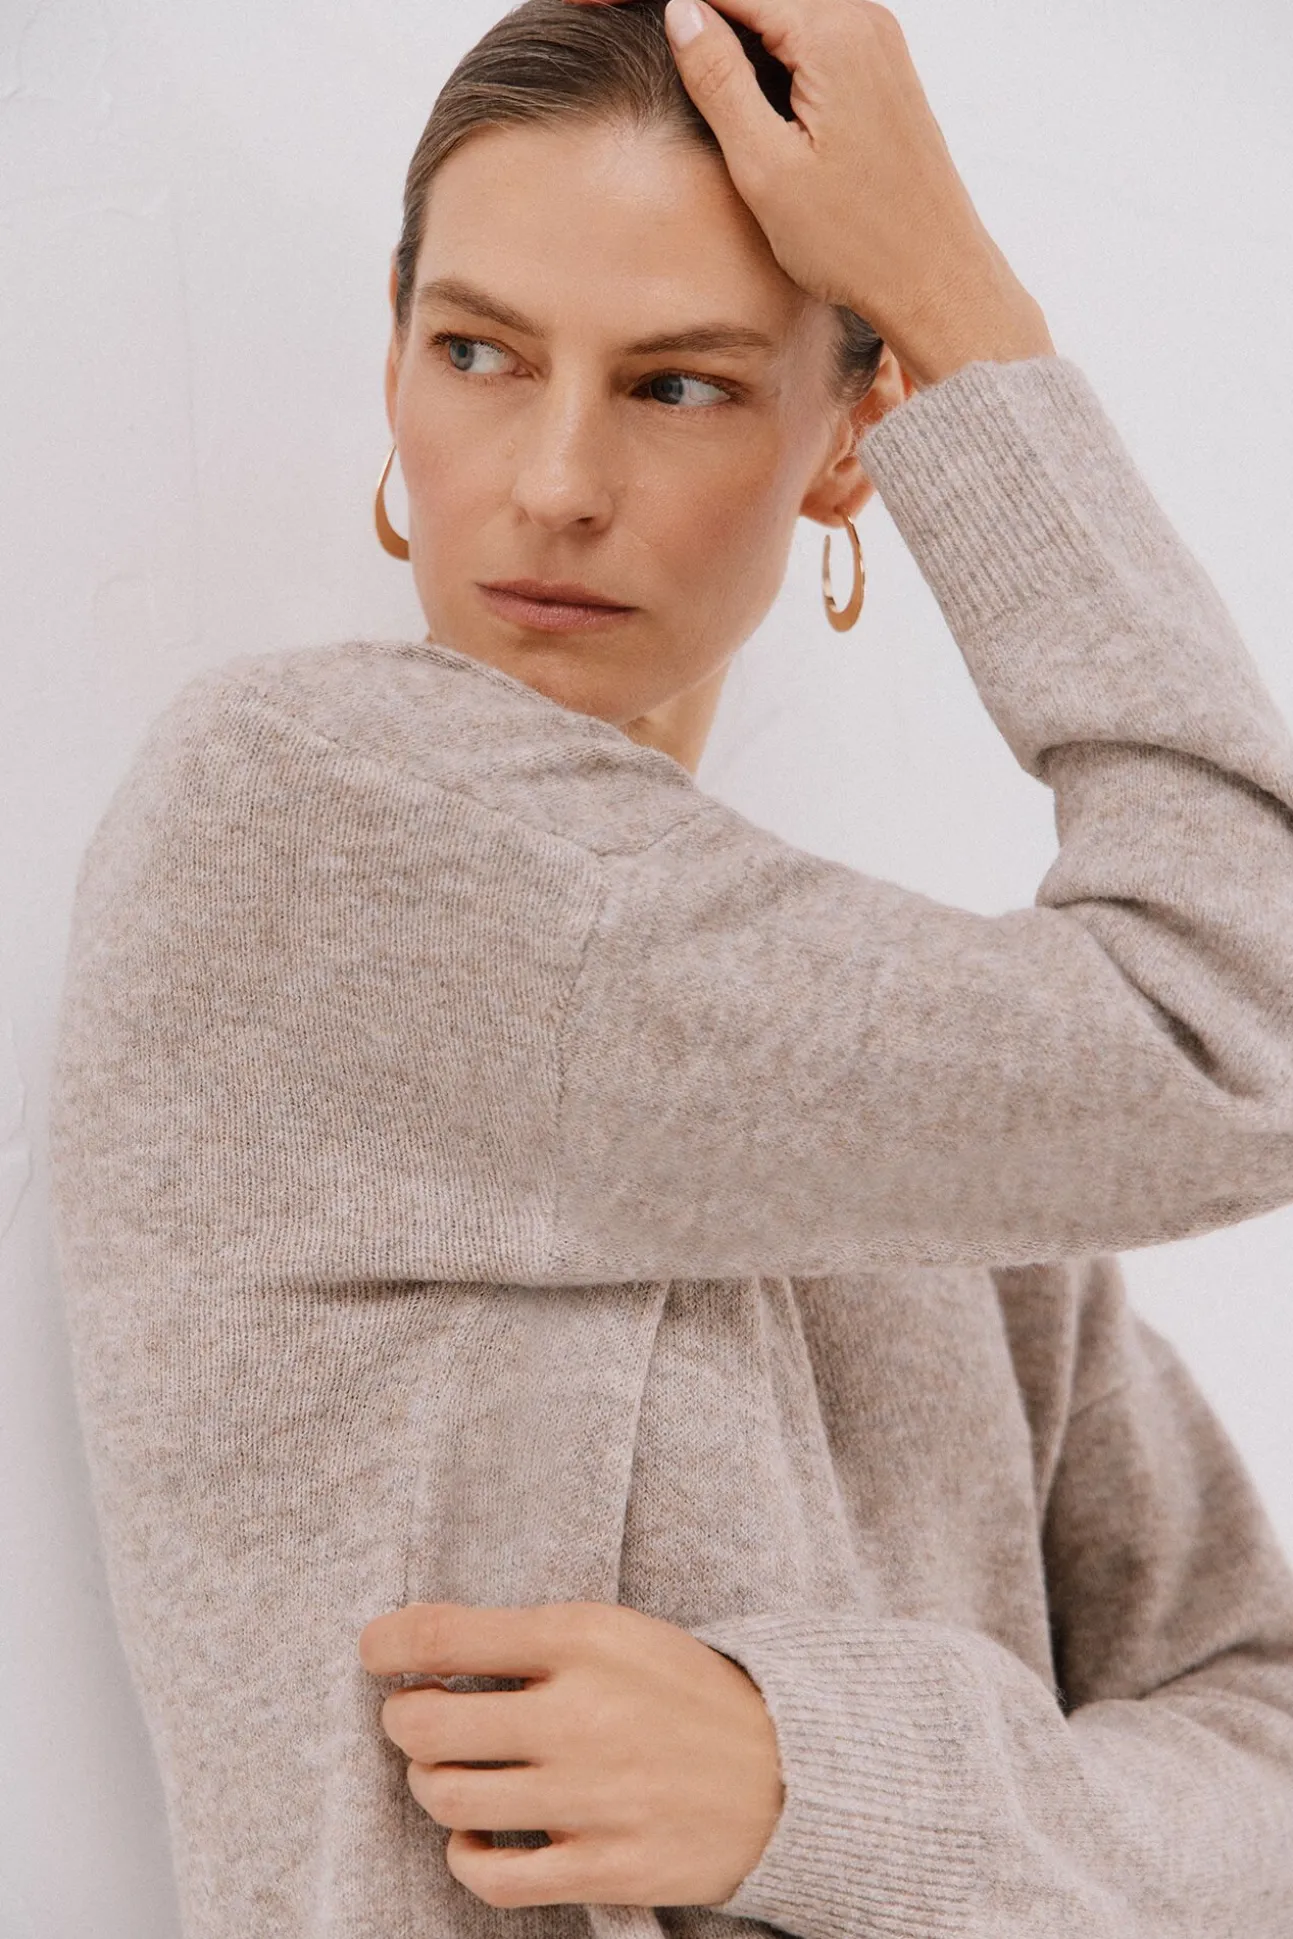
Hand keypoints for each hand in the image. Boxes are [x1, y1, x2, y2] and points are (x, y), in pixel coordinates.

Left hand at [358, 1598, 783, 1909]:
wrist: (785, 1770)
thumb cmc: (680, 1693)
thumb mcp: (613, 1632)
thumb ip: (525, 1637)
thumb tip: (414, 1643)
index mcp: (582, 1639)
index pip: (445, 1637)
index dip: (388, 1644)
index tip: (375, 1650)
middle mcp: (580, 1715)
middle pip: (427, 1724)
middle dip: (403, 1719)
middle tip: (415, 1716)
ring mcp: (591, 1797)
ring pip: (447, 1798)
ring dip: (432, 1782)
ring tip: (454, 1769)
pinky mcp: (604, 1867)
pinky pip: (490, 1876)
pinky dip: (465, 1856)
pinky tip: (477, 1836)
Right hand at [563, 0, 1052, 384]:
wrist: (939, 278)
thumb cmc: (858, 242)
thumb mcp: (767, 168)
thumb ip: (720, 82)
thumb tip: (681, 11)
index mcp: (831, 32)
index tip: (590, 2)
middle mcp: (861, 18)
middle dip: (690, 7)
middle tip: (599, 9)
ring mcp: (875, 40)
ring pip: (778, 8)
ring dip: (721, 20)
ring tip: (657, 34)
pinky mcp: (878, 69)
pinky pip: (805, 29)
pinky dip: (755, 36)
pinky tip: (715, 52)